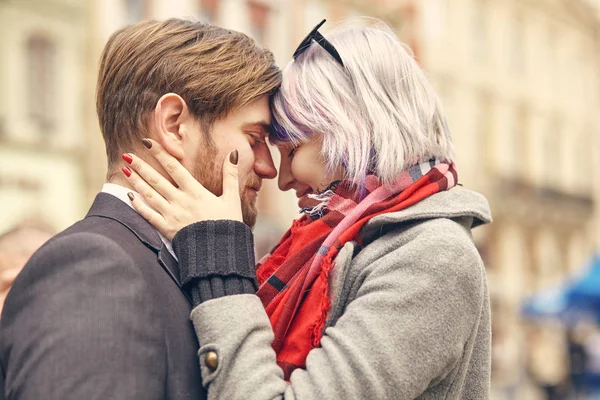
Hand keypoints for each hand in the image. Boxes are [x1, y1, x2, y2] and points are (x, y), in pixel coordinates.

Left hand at [122, 138, 242, 239]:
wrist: (221, 251)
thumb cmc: (228, 224)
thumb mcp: (232, 198)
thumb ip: (231, 175)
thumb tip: (234, 154)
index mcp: (195, 191)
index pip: (174, 167)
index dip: (160, 153)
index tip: (148, 142)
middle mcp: (181, 201)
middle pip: (157, 179)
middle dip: (141, 166)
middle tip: (127, 154)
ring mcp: (172, 215)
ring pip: (150, 195)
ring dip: (136, 182)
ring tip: (124, 170)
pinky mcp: (167, 229)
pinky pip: (149, 215)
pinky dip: (139, 205)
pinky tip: (130, 196)